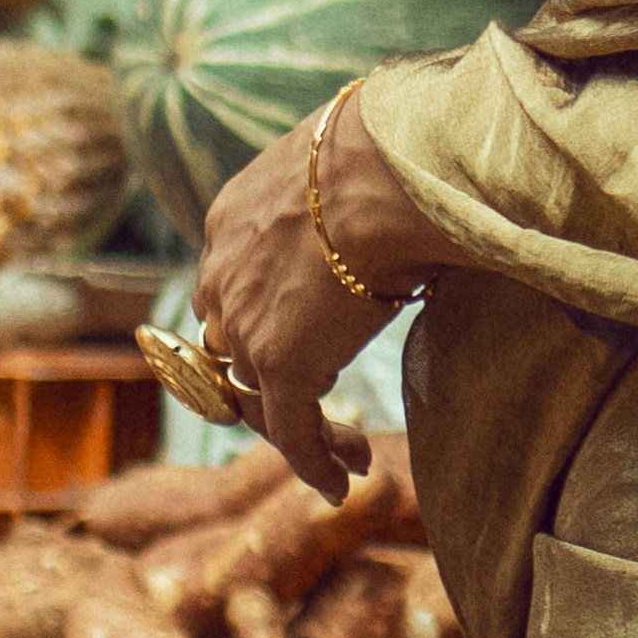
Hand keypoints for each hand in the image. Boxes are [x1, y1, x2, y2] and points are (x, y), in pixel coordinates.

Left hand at [195, 94, 436, 502]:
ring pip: (260, 397)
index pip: (233, 287)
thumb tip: (414, 193)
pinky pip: (290, 432)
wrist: (387, 170)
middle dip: (273, 384)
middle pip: (234, 349)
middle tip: (322, 407)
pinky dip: (313, 462)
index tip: (307, 337)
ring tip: (350, 454)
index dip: (263, 321)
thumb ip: (353, 194)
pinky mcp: (282, 365)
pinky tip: (340, 484)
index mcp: (232, 219)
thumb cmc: (393, 153)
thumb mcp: (352, 168)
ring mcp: (248, 324)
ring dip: (303, 430)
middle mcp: (223, 275)